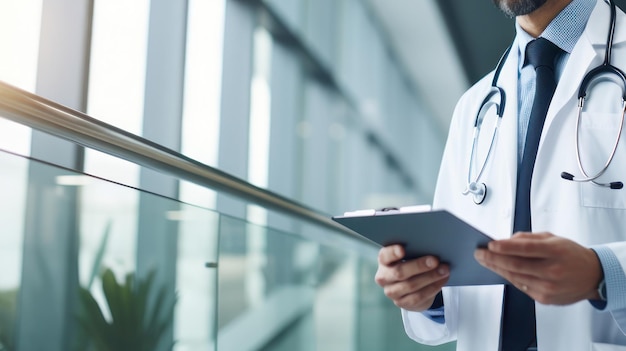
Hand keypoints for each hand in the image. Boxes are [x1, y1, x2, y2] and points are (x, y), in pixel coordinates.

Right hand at [375, 245, 449, 310]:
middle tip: (435, 260)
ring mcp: (392, 292)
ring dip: (430, 277)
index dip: (392, 253)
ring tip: (444, 270)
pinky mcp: (402, 303)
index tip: (402, 249)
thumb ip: (414, 251)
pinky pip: (419, 296)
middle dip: (419, 266)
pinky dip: (433, 287)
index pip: (385, 256)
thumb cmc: (410, 264)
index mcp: (384, 261)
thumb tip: (432, 246)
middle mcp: (384, 277)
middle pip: (400, 272)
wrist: (409, 287)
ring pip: (411, 285)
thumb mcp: (408, 257)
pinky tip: (442, 280)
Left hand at [474, 232, 602, 304]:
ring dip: (497, 269)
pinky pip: (521, 287)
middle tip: (478, 253)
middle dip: (493, 259)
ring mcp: (549, 287)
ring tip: (484, 261)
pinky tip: (500, 270)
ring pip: (515, 277)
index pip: (526, 248)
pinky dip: (510, 277)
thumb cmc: (570, 254)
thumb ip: (529, 238)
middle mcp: (552, 270)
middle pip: (516, 265)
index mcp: (555, 251)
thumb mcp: (553, 238)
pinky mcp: (545, 298)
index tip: (490, 244)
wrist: (594, 276)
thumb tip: (505, 241)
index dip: (506, 247)